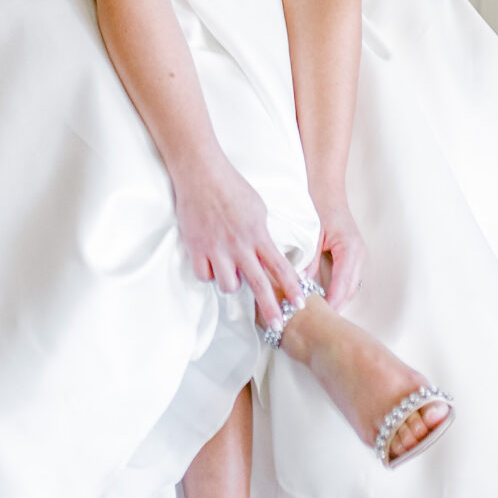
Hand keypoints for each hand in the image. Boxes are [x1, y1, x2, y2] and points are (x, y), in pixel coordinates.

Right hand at [174, 157, 300, 331]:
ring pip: (228, 285)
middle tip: (278, 326)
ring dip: (232, 283)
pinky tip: (211, 265)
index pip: (280, 267)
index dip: (292, 288)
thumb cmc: (231, 185)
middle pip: (258, 285)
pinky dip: (209, 273)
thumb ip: (262, 232)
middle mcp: (239, 245)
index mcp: (258, 234)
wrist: (200, 172)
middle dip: (271, 309)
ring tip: (231, 273)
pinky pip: (204, 275)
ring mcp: (217, 248)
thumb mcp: (258, 207)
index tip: (300, 304)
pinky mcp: (196, 248)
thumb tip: (267, 250)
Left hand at [308, 189, 365, 312]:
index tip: (322, 318)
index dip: (332, 303)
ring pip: (351, 288)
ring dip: (338, 301)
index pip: (342, 284)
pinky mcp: (354, 256)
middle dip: (336, 307)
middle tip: (319, 323)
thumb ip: (308, 261)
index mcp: (350, 249)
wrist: (326, 188)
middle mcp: (359, 254)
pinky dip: (339, 291)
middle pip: (349, 290)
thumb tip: (301, 285)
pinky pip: (348, 280)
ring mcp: (359, 256)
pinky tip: (325, 299)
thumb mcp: (312, 235)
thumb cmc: (318, 206)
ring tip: (322, 316)